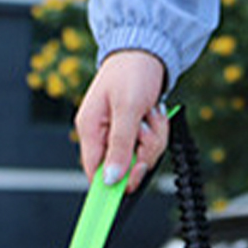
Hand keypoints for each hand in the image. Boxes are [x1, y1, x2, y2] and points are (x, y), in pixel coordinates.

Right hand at [75, 50, 168, 193]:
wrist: (148, 49)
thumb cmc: (132, 71)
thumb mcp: (127, 109)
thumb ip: (119, 146)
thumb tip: (111, 179)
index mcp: (90, 130)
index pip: (94, 172)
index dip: (109, 186)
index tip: (121, 199)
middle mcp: (103, 135)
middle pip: (124, 168)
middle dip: (143, 152)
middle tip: (146, 130)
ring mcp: (120, 135)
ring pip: (142, 158)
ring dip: (154, 139)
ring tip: (151, 115)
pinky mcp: (135, 132)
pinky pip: (151, 146)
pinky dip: (158, 132)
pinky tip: (154, 114)